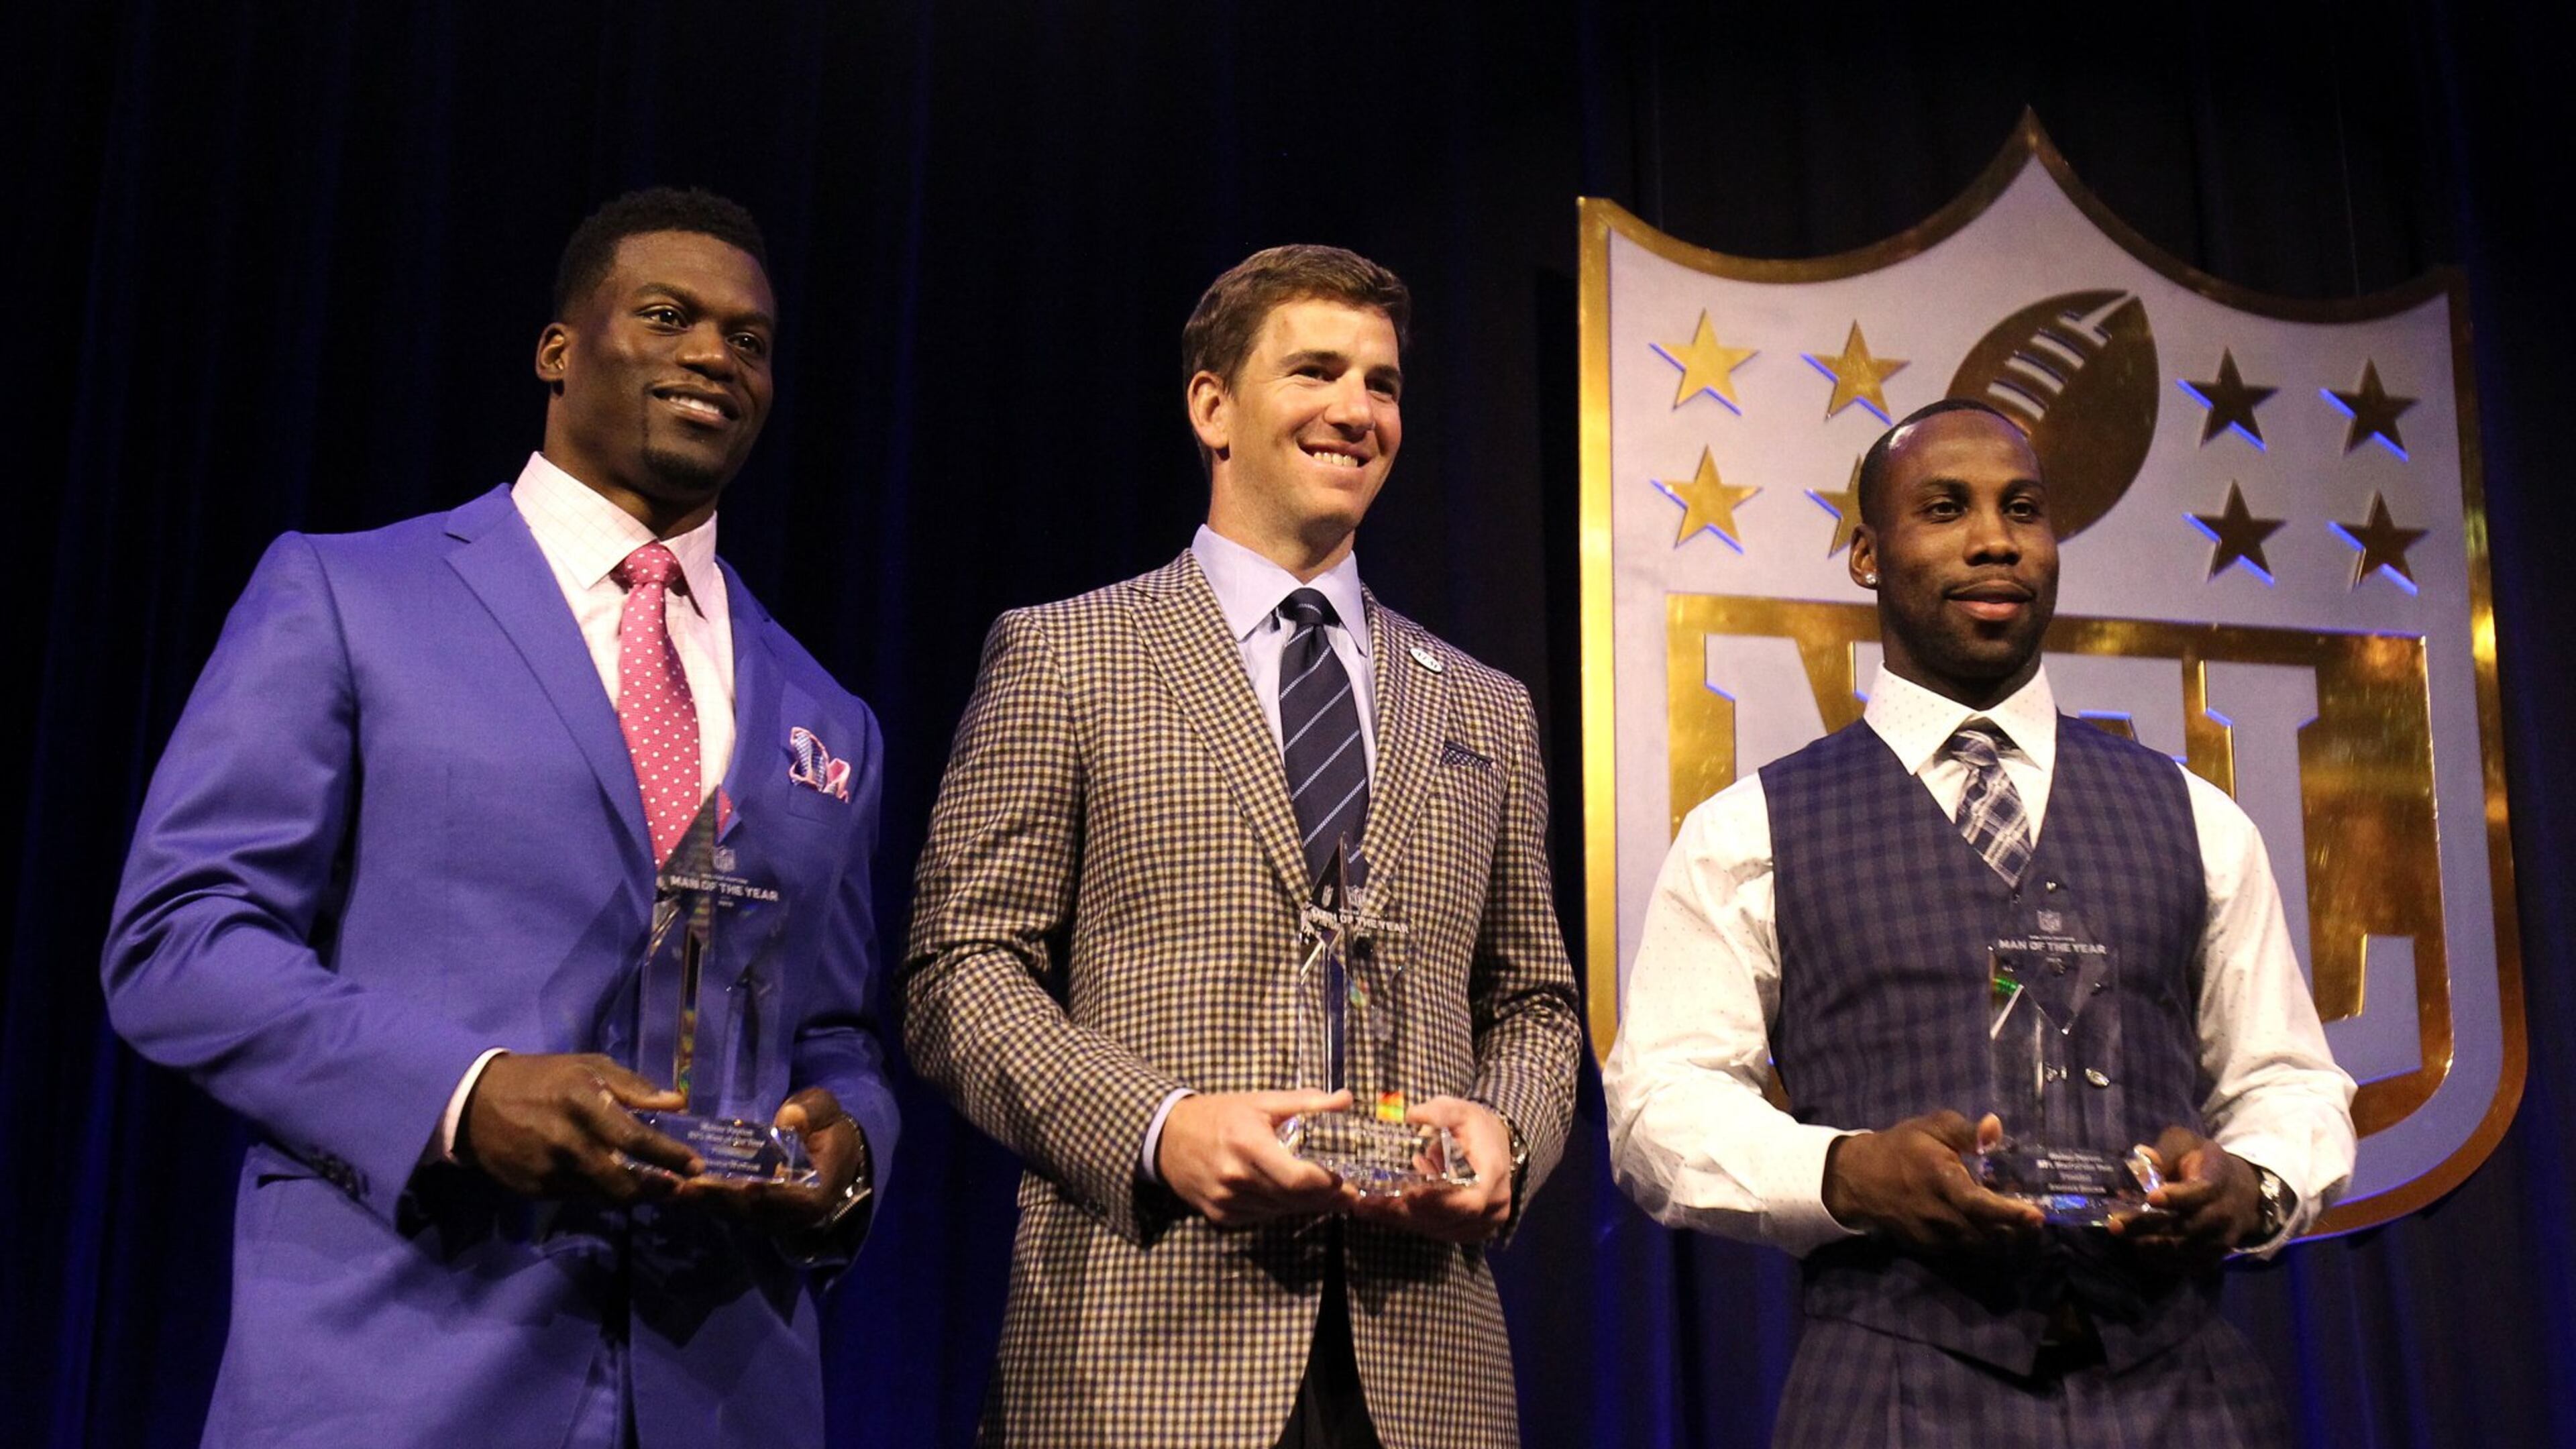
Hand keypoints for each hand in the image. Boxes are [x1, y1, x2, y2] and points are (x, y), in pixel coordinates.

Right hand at [458, 1052, 697, 1201]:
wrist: (476, 1102)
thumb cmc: (543, 1078)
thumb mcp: (589, 1066)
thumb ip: (634, 1087)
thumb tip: (677, 1103)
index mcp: (584, 1104)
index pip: (637, 1140)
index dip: (670, 1157)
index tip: (696, 1166)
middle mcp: (569, 1142)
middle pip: (624, 1181)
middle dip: (658, 1189)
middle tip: (680, 1188)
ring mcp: (551, 1170)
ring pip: (604, 1196)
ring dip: (633, 1196)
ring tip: (654, 1189)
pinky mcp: (537, 1190)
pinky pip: (581, 1198)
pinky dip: (601, 1194)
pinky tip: (614, 1185)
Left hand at [670, 1087, 868, 1238]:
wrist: (826, 1147)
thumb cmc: (826, 1126)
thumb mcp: (825, 1111)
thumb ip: (811, 1113)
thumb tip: (790, 1119)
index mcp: (818, 1192)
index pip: (795, 1198)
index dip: (771, 1194)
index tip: (747, 1186)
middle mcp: (793, 1213)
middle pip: (756, 1210)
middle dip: (724, 1198)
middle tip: (692, 1186)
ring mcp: (771, 1216)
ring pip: (737, 1212)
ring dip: (707, 1201)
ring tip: (677, 1187)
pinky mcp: (753, 1210)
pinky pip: (728, 1207)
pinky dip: (705, 1199)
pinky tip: (679, 1188)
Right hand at [1157, 1090, 1359, 1225]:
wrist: (1167, 1137)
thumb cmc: (1219, 1114)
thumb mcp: (1261, 1101)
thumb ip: (1305, 1102)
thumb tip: (1346, 1099)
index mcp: (1249, 1145)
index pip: (1299, 1178)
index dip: (1329, 1185)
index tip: (1349, 1182)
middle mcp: (1236, 1178)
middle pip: (1294, 1200)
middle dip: (1326, 1198)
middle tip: (1349, 1192)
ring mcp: (1226, 1201)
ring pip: (1281, 1211)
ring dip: (1306, 1206)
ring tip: (1327, 1195)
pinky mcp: (1220, 1216)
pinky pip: (1262, 1217)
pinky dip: (1281, 1208)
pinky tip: (1291, 1197)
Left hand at [1348, 1097, 1514, 1244]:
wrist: (1496, 1143)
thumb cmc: (1474, 1126)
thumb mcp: (1457, 1110)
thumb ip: (1438, 1112)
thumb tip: (1412, 1116)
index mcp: (1492, 1175)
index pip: (1467, 1202)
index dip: (1435, 1203)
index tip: (1406, 1194)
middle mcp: (1493, 1205)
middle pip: (1446, 1219)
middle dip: (1406, 1211)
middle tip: (1369, 1203)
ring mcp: (1485, 1223)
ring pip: (1439, 1229)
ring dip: (1404, 1219)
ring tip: (1371, 1205)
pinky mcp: (1473, 1230)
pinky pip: (1440, 1232)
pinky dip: (1413, 1221)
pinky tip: (1389, 1209)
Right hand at [1821, 1110, 2043, 1251]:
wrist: (1858, 1179)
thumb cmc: (1902, 1148)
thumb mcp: (1931, 1127)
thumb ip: (1966, 1131)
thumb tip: (1996, 1127)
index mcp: (1940, 1181)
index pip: (1979, 1204)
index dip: (2010, 1213)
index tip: (2037, 1215)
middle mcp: (1938, 1215)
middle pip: (1987, 1234)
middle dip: (2016, 1232)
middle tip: (2035, 1220)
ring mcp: (1932, 1236)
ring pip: (1979, 1247)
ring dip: (2002, 1239)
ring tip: (2016, 1225)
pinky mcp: (1929, 1249)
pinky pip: (1964, 1250)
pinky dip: (1982, 1242)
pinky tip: (1988, 1227)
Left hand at [2109, 1127, 2261, 1273]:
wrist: (2241, 1189)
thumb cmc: (2203, 1162)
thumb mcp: (2186, 1144)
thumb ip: (2166, 1151)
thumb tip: (2143, 1157)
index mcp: (2219, 1178)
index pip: (2202, 1191)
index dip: (2177, 1196)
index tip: (2150, 1198)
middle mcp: (2225, 1212)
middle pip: (2189, 1225)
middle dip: (2150, 1226)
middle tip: (2116, 1225)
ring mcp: (2223, 1237)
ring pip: (2187, 1249)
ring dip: (2153, 1246)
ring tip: (2125, 1237)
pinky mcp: (2216, 1255)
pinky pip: (2190, 1265)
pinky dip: (2164, 1262)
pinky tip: (2141, 1250)